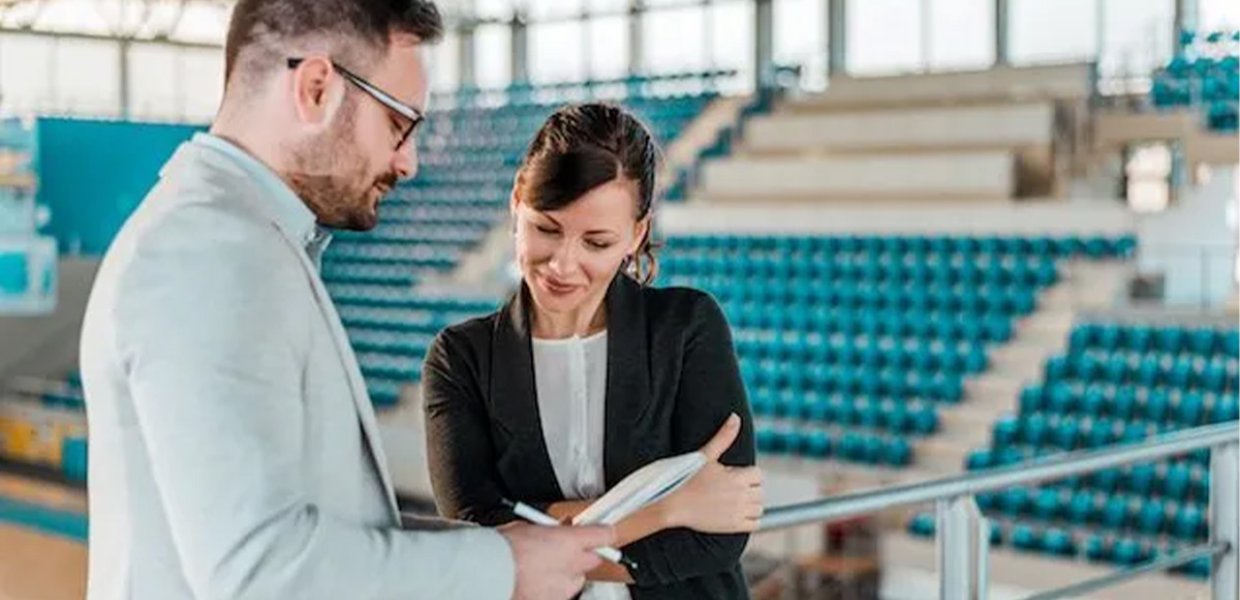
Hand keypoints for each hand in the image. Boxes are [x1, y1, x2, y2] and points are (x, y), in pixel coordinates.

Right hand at [499, 521, 614, 599]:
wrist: (487, 574)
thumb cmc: (502, 548)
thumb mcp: (528, 526)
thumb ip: (549, 531)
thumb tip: (553, 531)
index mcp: (570, 541)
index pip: (605, 535)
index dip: (603, 533)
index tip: (602, 532)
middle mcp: (573, 565)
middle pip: (594, 559)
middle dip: (583, 554)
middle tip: (565, 550)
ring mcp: (564, 588)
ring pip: (576, 580)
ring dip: (566, 574)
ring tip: (541, 570)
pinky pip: (560, 595)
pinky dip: (551, 590)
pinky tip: (533, 584)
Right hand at [658, 413, 763, 532]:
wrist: (673, 505)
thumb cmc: (687, 479)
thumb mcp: (705, 456)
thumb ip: (724, 437)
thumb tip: (735, 417)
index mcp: (737, 477)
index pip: (758, 475)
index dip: (747, 475)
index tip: (733, 477)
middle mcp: (741, 495)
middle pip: (760, 491)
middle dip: (749, 489)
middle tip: (732, 489)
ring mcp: (738, 512)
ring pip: (759, 508)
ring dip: (751, 505)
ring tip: (734, 501)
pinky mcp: (734, 526)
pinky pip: (755, 524)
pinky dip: (750, 520)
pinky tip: (736, 514)